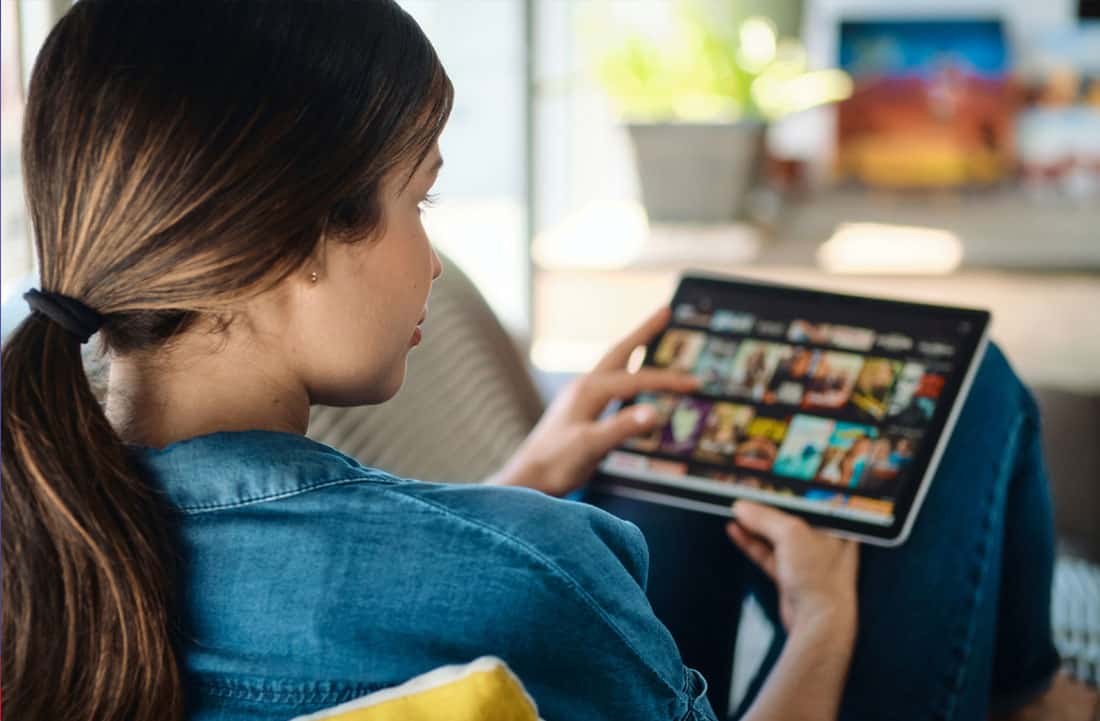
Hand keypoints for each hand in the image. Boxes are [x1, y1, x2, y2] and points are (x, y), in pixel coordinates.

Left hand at [488, 307, 698, 496]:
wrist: (528, 479)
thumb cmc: (556, 463)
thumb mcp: (590, 446)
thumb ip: (622, 428)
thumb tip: (656, 412)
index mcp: (589, 390)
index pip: (637, 379)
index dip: (668, 381)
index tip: (695, 383)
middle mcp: (584, 386)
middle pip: (621, 351)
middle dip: (644, 332)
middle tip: (666, 311)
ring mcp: (581, 396)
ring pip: (614, 365)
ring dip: (634, 349)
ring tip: (651, 335)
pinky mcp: (580, 410)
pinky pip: (610, 382)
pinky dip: (627, 373)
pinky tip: (631, 380)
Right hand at [727, 500, 858, 638]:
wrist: (820, 622)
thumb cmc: (820, 577)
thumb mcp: (791, 535)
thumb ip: (765, 518)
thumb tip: (742, 507)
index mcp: (834, 525)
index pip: (806, 500)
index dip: (784, 491)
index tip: (761, 483)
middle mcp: (822, 540)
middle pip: (788, 517)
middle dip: (764, 509)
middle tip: (742, 496)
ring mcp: (806, 559)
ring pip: (775, 536)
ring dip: (754, 525)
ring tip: (734, 512)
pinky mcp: (790, 576)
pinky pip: (767, 553)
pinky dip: (751, 543)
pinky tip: (735, 531)